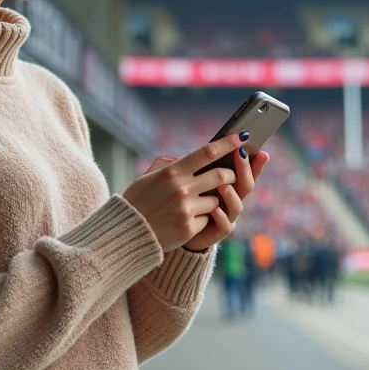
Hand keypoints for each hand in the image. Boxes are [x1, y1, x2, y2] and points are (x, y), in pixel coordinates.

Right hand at [122, 134, 243, 251]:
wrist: (126, 233)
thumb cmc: (138, 201)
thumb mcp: (148, 176)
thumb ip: (170, 163)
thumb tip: (189, 157)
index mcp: (172, 171)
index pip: (207, 152)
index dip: (228, 143)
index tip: (242, 136)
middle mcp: (182, 188)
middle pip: (222, 175)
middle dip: (231, 174)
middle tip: (230, 174)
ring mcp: (187, 209)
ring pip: (217, 199)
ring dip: (213, 199)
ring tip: (196, 203)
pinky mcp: (190, 228)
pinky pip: (208, 218)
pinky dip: (202, 217)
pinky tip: (186, 220)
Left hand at [184, 147, 269, 251]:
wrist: (175, 228)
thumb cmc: (183, 199)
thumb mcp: (188, 178)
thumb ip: (195, 166)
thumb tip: (202, 149)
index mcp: (227, 184)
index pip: (243, 171)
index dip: (253, 161)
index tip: (258, 148)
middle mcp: (231, 200)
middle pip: (245, 185)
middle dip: (245, 169)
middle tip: (240, 154)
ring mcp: (227, 216)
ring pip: (237, 206)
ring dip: (232, 195)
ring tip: (224, 185)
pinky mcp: (218, 231)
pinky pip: (225, 225)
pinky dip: (221, 217)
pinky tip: (214, 209)